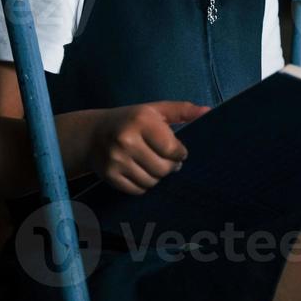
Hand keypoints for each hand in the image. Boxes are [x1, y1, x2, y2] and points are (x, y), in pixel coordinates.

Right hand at [88, 100, 210, 195]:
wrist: (92, 134)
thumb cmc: (131, 120)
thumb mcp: (155, 110)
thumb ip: (182, 111)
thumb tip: (208, 112)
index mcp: (141, 121)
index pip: (172, 149)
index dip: (179, 153)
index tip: (177, 150)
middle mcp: (127, 140)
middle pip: (163, 169)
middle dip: (169, 167)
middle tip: (165, 159)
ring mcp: (116, 160)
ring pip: (152, 182)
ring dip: (157, 176)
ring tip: (152, 164)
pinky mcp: (109, 176)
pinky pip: (138, 190)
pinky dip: (143, 184)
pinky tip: (139, 171)